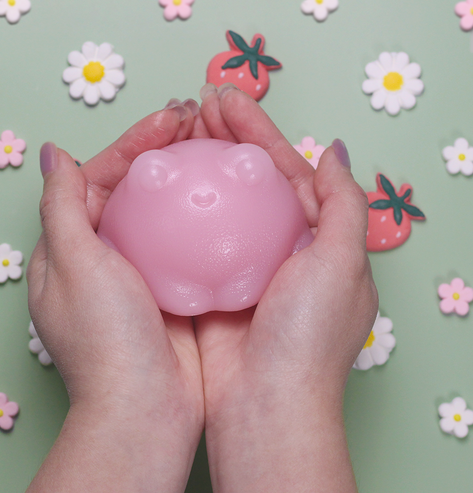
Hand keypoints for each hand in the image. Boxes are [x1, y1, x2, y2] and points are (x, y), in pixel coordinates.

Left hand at [26, 101, 204, 491]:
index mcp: (72, 244)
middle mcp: (106, 252)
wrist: (146, 407)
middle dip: (165, 149)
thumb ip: (62, 206)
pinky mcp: (175, 283)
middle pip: (137, 187)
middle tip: (198, 119)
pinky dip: (206, 213)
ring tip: (216, 144)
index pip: (100, 176)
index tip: (170, 119)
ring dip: (188, 175)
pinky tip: (229, 195)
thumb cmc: (106, 339)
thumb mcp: (73, 264)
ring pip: (167, 207)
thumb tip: (52, 153)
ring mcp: (144, 268)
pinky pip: (191, 236)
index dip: (134, 144)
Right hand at [195, 84, 378, 491]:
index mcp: (313, 236)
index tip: (227, 99)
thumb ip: (342, 203)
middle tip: (196, 104)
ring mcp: (239, 262)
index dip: (257, 131)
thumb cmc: (309, 337)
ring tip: (175, 131)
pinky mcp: (209, 280)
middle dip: (224, 136)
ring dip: (199, 165)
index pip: (284, 168)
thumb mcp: (342, 262)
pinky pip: (191, 234)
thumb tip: (335, 151)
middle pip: (246, 179)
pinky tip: (160, 184)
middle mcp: (277, 245)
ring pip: (215, 201)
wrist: (265, 404)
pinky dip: (179, 208)